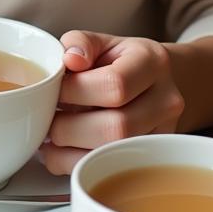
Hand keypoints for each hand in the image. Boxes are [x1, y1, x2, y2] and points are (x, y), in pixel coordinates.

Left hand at [40, 30, 184, 174]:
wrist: (158, 80)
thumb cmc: (121, 59)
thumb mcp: (101, 41)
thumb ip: (79, 43)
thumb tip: (70, 59)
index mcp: (151, 62)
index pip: (114, 84)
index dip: (76, 91)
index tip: (54, 90)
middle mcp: (165, 100)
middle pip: (116, 127)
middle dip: (69, 127)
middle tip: (47, 118)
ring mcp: (163, 134)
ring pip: (114, 155)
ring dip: (69, 151)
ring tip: (50, 137)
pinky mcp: (151, 158)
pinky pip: (111, 171)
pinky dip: (77, 165)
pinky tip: (61, 152)